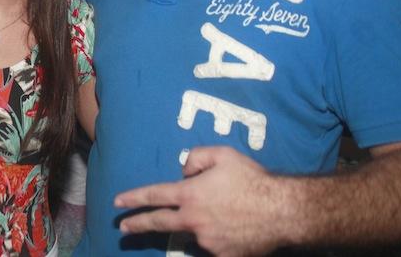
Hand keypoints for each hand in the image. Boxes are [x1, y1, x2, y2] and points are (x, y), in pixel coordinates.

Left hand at [114, 146, 287, 256]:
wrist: (283, 211)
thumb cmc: (253, 179)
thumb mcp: (222, 155)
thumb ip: (195, 157)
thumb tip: (184, 170)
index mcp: (190, 194)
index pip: (153, 196)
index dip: (133, 199)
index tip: (118, 203)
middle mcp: (193, 220)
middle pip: (157, 223)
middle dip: (137, 225)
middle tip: (123, 228)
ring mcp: (207, 242)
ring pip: (191, 234)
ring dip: (193, 227)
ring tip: (218, 216)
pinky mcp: (223, 256)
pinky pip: (211, 247)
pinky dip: (214, 239)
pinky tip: (230, 229)